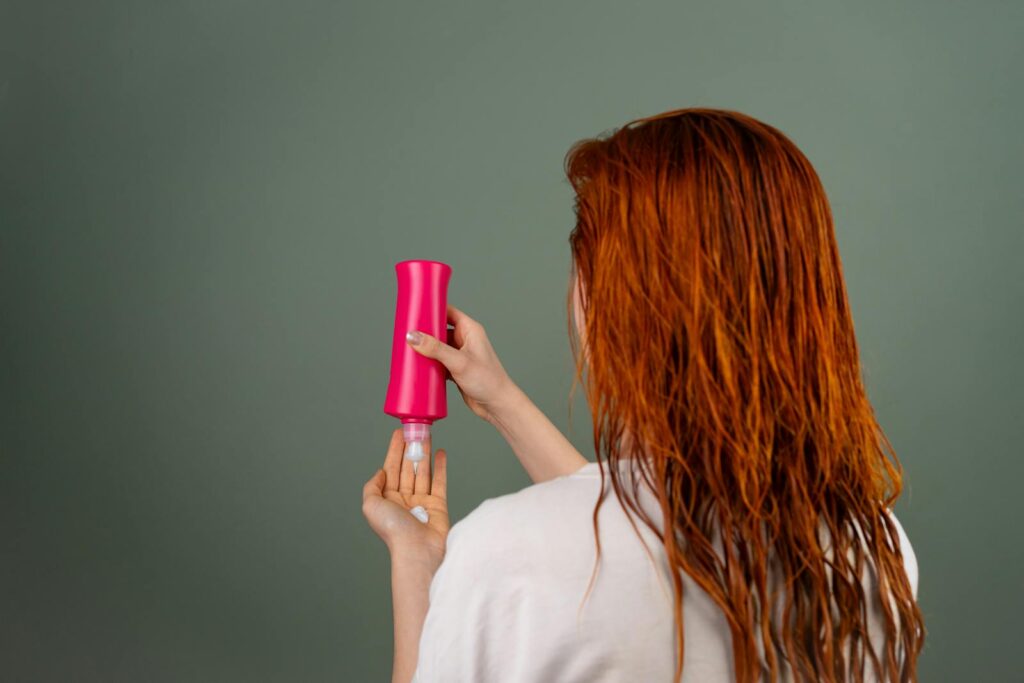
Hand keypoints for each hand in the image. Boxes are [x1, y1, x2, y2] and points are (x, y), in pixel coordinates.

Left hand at [362, 428, 449, 568]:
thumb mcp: (370, 506)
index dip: (394, 450)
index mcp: (387, 499)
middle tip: (415, 429)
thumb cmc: (393, 530)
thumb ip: (372, 486)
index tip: (399, 433)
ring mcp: (421, 501)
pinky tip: (441, 454)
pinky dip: (440, 467)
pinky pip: (439, 481)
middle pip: (407, 467)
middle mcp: (403, 499)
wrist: (417, 549)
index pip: (390, 468)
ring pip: (423, 471)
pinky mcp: (438, 504)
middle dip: (410, 448)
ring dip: (425, 453)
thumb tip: (381, 472)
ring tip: (427, 436)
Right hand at [406, 303, 516, 424]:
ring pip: (438, 347)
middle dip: (425, 332)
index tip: (417, 310)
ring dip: (426, 349)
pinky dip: (429, 363)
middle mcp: (466, 340)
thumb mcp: (459, 362)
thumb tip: (414, 337)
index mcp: (471, 330)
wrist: (497, 405)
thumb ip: (435, 349)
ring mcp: (460, 355)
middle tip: (408, 333)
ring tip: (409, 349)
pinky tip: (419, 366)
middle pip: (440, 329)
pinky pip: (438, 361)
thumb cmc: (488, 380)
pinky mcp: (456, 369)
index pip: (449, 312)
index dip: (433, 309)